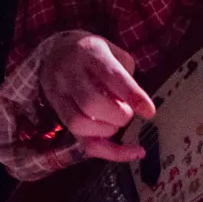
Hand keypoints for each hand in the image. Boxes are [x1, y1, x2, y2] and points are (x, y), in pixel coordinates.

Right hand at [40, 34, 157, 161]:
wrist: (54, 53)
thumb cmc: (91, 53)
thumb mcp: (113, 50)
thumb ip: (126, 75)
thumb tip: (136, 105)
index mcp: (90, 53)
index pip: (111, 76)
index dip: (131, 95)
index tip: (149, 111)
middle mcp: (71, 74)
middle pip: (92, 103)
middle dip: (117, 115)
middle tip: (127, 113)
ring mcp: (60, 95)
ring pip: (78, 124)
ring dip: (106, 130)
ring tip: (117, 123)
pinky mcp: (58, 114)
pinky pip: (79, 140)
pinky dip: (105, 151)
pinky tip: (127, 151)